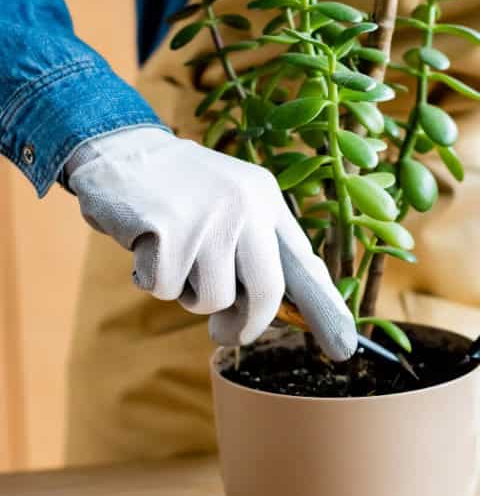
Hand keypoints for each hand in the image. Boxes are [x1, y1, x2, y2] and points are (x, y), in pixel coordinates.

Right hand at [64, 127, 357, 359]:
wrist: (119, 147)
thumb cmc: (177, 190)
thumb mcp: (230, 203)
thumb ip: (255, 249)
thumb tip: (282, 310)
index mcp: (266, 199)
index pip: (304, 264)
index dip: (326, 309)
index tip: (344, 347)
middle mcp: (246, 205)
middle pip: (266, 292)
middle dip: (246, 325)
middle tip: (225, 335)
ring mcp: (208, 217)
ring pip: (211, 298)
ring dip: (186, 292)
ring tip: (173, 253)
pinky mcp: (168, 230)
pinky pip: (164, 289)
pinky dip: (149, 278)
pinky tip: (145, 245)